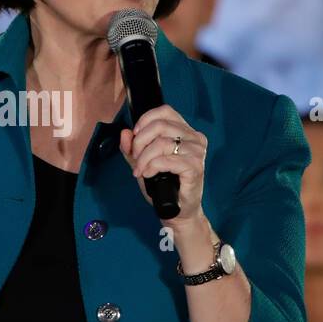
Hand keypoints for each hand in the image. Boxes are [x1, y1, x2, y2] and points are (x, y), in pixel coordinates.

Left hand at [118, 104, 207, 224]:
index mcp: (185, 131)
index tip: (135, 135)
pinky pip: (167, 160)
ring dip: (144, 157)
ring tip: (140, 169)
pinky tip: (148, 174)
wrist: (176, 210)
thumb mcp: (143, 162)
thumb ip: (132, 148)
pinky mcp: (195, 167)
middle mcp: (195, 138)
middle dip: (140, 141)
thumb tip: (125, 133)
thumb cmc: (164, 185)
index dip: (145, 120)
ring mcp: (197, 152)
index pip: (165, 111)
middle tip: (135, 157)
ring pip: (162, 143)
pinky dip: (152, 166)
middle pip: (160, 125)